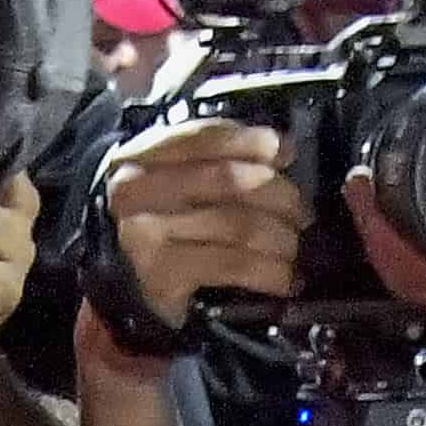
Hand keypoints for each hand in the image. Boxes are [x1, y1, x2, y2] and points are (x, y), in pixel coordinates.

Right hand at [94, 109, 305, 347]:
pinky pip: (233, 265)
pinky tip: (287, 278)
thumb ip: (219, 157)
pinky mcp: (164, 275)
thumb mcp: (177, 180)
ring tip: (295, 247)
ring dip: (280, 238)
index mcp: (140, 157)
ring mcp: (146, 235)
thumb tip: (281, 150)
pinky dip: (270, 272)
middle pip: (226, 180)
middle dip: (277, 196)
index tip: (285, 151)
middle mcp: (136, 191)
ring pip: (236, 224)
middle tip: (301, 214)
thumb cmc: (162, 225)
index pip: (201, 138)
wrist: (123, 286)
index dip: (248, 141)